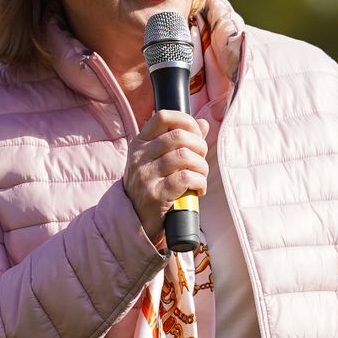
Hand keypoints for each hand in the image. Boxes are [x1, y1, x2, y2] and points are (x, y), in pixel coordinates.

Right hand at [123, 111, 207, 242]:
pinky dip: (199, 182)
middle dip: (200, 146)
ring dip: (202, 166)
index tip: (196, 134)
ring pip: (185, 156)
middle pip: (179, 136)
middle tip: (201, 160)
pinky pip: (186, 178)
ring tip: (200, 176)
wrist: (135, 220)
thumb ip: (181, 141)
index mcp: (140, 143)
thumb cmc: (152, 186)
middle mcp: (140, 156)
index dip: (186, 120)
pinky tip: (198, 189)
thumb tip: (203, 124)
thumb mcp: (159, 160)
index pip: (163, 116)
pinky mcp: (155, 194)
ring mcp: (146, 175)